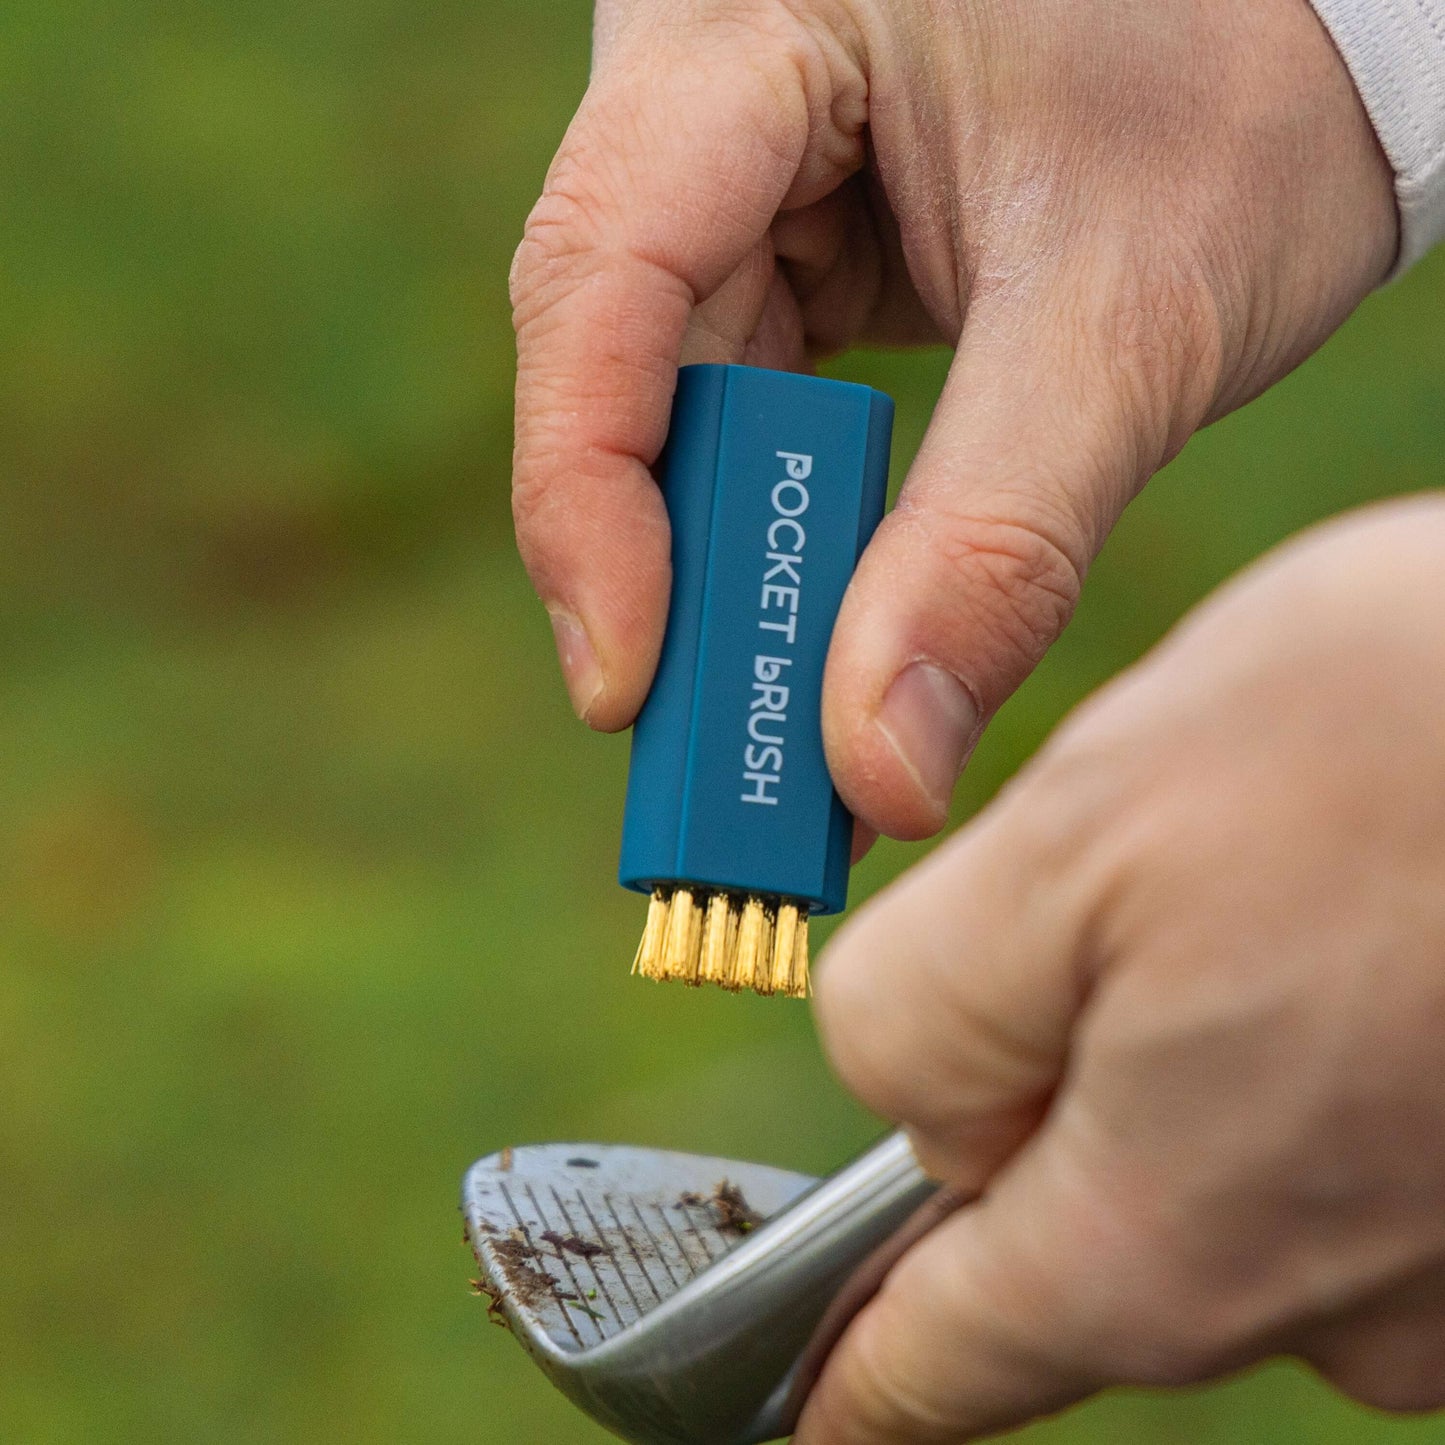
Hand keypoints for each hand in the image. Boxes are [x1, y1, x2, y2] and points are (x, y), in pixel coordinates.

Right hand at [511, 0, 1395, 839]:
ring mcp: (732, 164)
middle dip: (666, 568)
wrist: (1313, 31)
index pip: (601, 267)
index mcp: (755, 31)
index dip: (588, 494)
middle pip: (618, 359)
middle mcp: (706, 87)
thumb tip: (878, 780)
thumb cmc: (1243, 100)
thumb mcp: (1126, 322)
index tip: (623, 687)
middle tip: (713, 759)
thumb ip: (996, 549)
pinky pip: (732, 399)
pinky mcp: (778, 239)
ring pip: (664, 399)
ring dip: (720, 568)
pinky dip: (769, 526)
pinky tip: (812, 622)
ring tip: (772, 716)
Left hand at [800, 497, 1444, 1441]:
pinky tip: (1380, 925)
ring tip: (1292, 888)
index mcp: (1163, 1233)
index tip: (808, 1404)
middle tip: (1126, 908)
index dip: (857, 1371)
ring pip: (1237, 1184)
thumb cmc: (1404, 736)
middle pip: (1091, 1244)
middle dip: (1057, 1099)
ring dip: (1217, 1051)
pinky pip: (1366, 1149)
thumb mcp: (1077, 834)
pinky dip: (1330, 1047)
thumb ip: (932, 1011)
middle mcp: (1328, 1304)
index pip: (946, 1361)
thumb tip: (923, 1117)